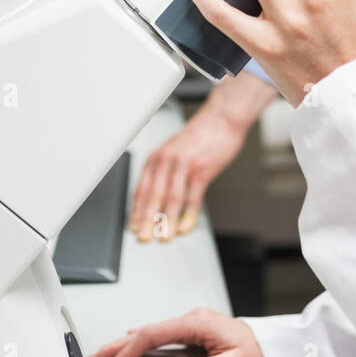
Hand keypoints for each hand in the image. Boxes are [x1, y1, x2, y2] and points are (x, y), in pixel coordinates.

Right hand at [89, 308, 271, 356]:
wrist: (282, 352)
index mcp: (197, 322)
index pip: (151, 336)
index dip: (127, 353)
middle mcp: (193, 318)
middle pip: (146, 331)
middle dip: (118, 345)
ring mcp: (194, 325)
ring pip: (152, 334)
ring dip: (128, 345)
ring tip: (108, 355)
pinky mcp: (197, 333)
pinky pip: (163, 337)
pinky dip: (144, 344)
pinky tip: (135, 345)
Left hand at [128, 110, 242, 241]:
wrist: (221, 118)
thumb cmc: (201, 136)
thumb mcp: (175, 152)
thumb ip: (166, 172)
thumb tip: (159, 199)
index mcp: (157, 158)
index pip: (141, 189)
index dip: (137, 211)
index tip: (134, 227)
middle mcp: (166, 160)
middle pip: (153, 195)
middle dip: (147, 220)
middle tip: (144, 238)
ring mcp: (183, 164)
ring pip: (171, 198)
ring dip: (166, 220)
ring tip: (164, 236)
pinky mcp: (202, 168)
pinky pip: (193, 196)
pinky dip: (188, 214)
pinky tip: (185, 226)